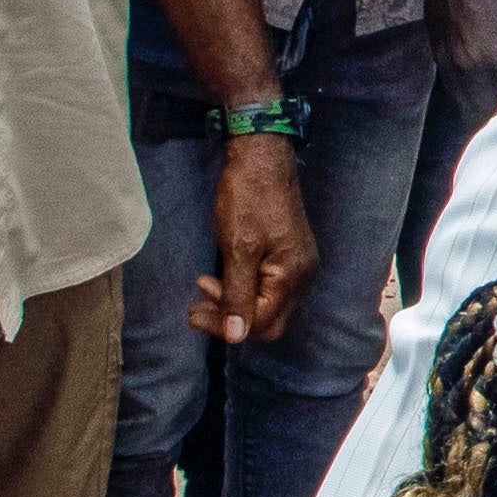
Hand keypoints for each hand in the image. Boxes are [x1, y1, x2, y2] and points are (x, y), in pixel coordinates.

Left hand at [195, 132, 313, 344]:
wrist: (263, 159)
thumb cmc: (248, 199)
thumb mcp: (237, 248)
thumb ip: (238, 295)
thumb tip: (236, 336)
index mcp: (292, 276)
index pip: (261, 325)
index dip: (226, 326)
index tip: (194, 311)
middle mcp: (302, 277)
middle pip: (268, 321)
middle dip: (230, 319)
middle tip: (196, 305)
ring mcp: (299, 267)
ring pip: (268, 306)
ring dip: (235, 304)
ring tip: (205, 286)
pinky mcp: (291, 257)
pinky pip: (270, 289)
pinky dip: (245, 290)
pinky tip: (224, 277)